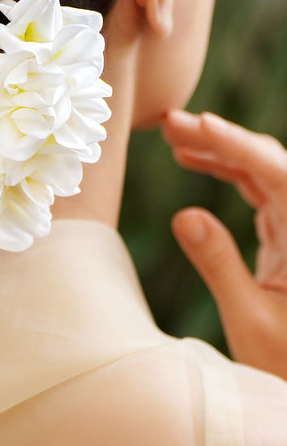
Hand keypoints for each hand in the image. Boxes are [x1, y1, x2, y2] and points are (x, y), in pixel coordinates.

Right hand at [161, 109, 286, 379]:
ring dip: (219, 150)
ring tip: (174, 136)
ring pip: (262, 170)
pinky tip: (193, 161)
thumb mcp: (249, 322)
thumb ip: (219, 265)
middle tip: (171, 123)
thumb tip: (184, 215)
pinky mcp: (286, 232)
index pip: (277, 175)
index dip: (237, 144)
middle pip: (269, 162)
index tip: (199, 124)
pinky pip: (258, 187)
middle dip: (220, 138)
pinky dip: (226, 171)